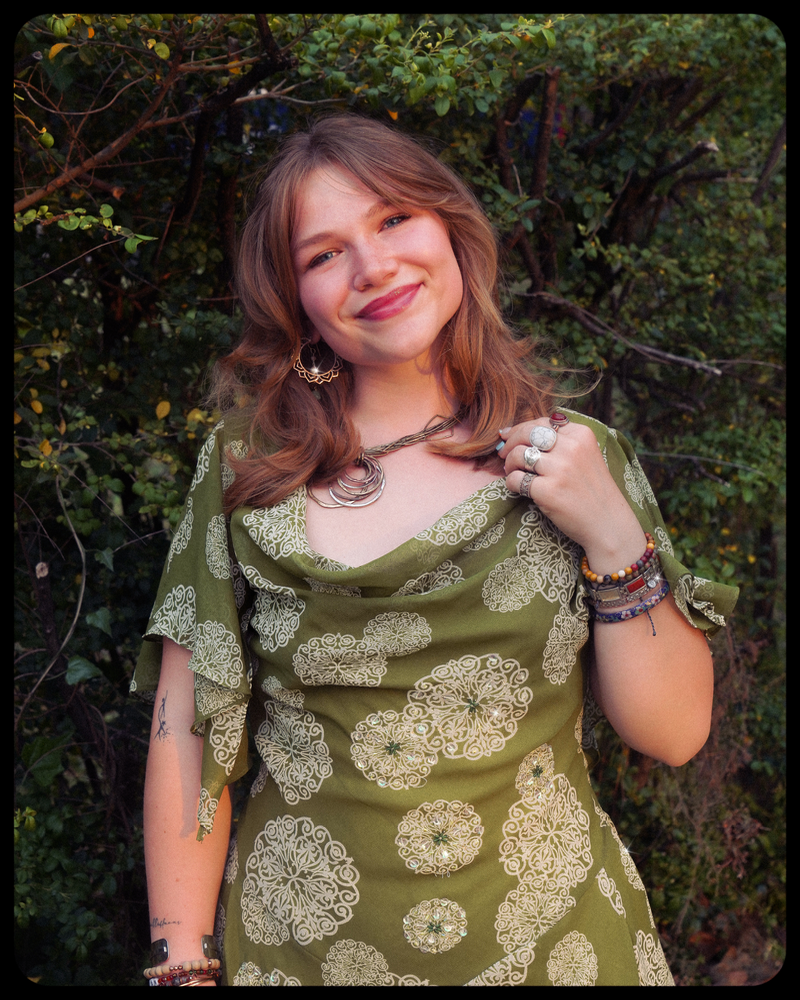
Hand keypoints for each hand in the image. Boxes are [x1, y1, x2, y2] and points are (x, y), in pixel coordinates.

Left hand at [497, 417, 644, 571]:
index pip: (541, 423)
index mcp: (581, 435)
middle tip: (503, 454)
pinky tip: (518, 489)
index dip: (520, 429)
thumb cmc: (592, 490)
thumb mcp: (586, 455)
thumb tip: (516, 431)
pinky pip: (515, 480)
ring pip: (518, 455)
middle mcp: (571, 448)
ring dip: (509, 465)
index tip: (509, 437)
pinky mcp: (548, 491)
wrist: (607, 522)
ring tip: (514, 473)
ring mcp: (559, 469)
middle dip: (509, 442)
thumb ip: (561, 441)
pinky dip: (511, 484)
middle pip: (526, 433)